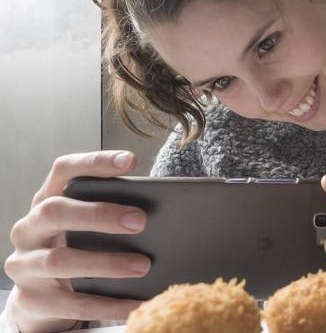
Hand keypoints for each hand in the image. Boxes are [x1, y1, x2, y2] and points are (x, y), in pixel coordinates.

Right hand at [4, 151, 149, 332]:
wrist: (39, 298)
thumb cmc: (74, 248)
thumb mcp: (84, 226)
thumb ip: (109, 212)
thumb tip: (160, 211)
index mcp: (46, 200)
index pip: (64, 170)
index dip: (95, 162)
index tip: (130, 161)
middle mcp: (29, 228)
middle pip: (56, 211)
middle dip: (100, 214)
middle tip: (141, 221)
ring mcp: (25, 265)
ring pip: (62, 260)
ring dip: (107, 263)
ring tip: (144, 265)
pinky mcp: (32, 300)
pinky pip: (72, 303)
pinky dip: (108, 304)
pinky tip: (136, 305)